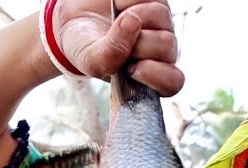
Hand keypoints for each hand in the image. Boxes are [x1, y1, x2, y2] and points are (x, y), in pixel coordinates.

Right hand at [52, 0, 184, 95]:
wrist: (75, 18)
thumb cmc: (86, 45)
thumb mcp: (90, 60)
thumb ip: (109, 56)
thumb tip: (134, 22)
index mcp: (150, 73)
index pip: (172, 81)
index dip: (157, 75)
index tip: (134, 69)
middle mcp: (161, 50)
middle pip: (166, 46)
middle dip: (137, 43)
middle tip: (115, 41)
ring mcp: (161, 22)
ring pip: (160, 15)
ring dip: (132, 15)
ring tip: (116, 21)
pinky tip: (118, 6)